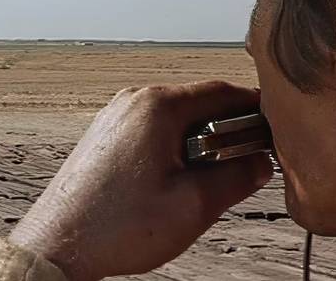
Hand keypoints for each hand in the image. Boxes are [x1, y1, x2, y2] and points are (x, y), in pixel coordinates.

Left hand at [8, 81, 272, 280]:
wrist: (59, 244)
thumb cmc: (116, 226)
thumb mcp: (195, 205)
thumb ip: (239, 177)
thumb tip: (260, 161)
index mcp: (157, 107)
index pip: (224, 92)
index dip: (257, 112)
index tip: (276, 133)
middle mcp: (133, 101)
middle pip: (199, 104)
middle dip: (227, 134)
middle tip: (242, 169)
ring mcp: (115, 116)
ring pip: (176, 120)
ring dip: (199, 145)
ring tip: (200, 185)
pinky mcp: (106, 135)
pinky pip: (152, 131)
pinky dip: (172, 150)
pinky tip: (171, 184)